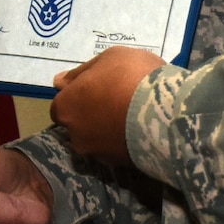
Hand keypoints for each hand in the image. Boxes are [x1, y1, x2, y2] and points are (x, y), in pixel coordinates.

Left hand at [51, 46, 164, 164]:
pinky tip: (142, 127)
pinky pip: (120, 149)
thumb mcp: (107, 58)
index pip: (61, 107)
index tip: (96, 88)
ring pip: (99, 139)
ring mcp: (99, 154)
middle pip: (79, 125)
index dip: (77, 96)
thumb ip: (80, 72)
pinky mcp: (122, 165)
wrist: (165, 111)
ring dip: (109, 129)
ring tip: (133, 115)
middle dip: (92, 115)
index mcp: (66, 108)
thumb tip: (58, 82)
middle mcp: (76, 135)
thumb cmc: (131, 76)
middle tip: (116, 100)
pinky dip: (126, 140)